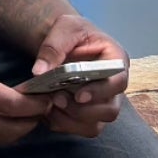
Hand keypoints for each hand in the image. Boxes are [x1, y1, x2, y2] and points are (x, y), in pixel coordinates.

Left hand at [30, 13, 127, 138]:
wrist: (64, 42)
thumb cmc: (70, 32)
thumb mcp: (63, 28)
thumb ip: (53, 48)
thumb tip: (39, 72)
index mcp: (115, 61)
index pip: (118, 82)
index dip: (101, 92)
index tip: (79, 96)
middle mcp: (113, 86)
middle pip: (110, 110)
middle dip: (83, 111)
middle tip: (58, 99)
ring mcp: (102, 102)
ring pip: (96, 125)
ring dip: (71, 120)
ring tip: (51, 104)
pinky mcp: (89, 114)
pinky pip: (81, 129)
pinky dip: (63, 124)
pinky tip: (48, 110)